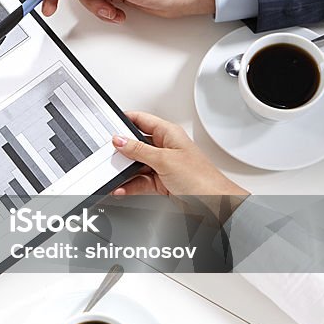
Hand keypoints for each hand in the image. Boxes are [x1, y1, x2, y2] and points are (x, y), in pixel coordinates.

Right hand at [110, 112, 247, 196]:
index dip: (125, 120)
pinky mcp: (161, 182)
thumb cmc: (201, 178)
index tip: (109, 125)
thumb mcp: (164, 160)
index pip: (142, 120)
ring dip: (125, 172)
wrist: (214, 203)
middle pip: (136, 144)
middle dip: (122, 151)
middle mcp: (165, 148)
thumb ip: (139, 150)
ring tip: (113, 175)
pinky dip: (130, 185)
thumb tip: (120, 141)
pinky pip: (140, 181)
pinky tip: (122, 187)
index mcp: (169, 133)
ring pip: (136, 165)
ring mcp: (162, 166)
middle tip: (109, 155)